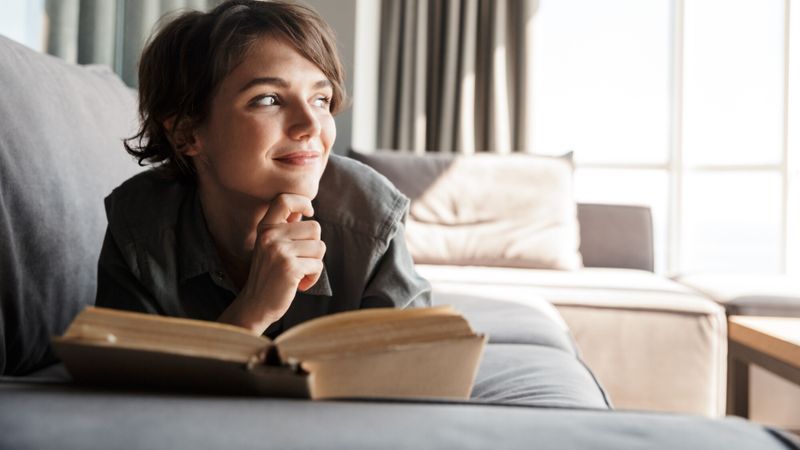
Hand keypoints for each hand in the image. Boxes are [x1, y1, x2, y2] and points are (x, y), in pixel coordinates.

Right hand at [218, 194, 325, 333]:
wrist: (255, 305)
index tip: (309, 212)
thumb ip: (285, 228)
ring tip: (300, 272)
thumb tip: (305, 211)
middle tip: (301, 260)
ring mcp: (280, 251)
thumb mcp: (270, 246)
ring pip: (319, 247)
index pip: (285, 200)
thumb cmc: (269, 275)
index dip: (302, 202)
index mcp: (265, 228)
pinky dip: (314, 277)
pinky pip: (318, 265)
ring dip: (315, 263)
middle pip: (314, 227)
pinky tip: (300, 284)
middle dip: (314, 246)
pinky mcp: (290, 268)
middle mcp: (271, 235)